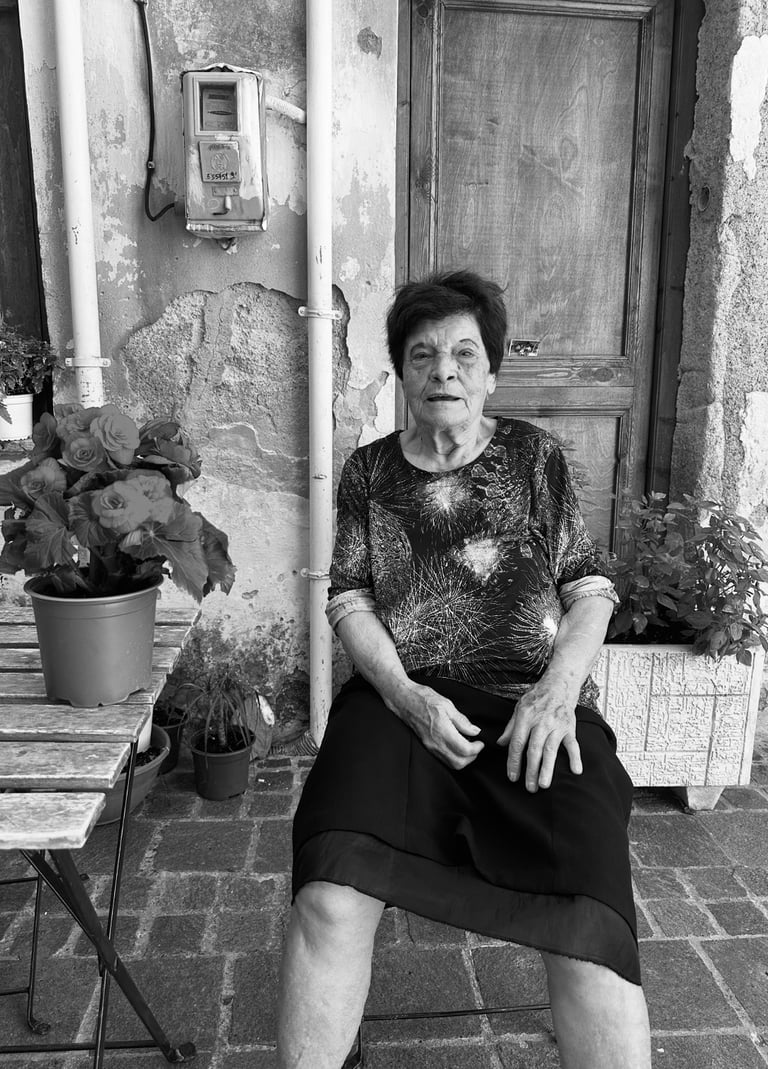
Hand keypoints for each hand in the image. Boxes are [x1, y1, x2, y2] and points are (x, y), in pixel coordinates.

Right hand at [397, 683, 483, 769]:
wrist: (403, 700)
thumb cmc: (423, 698)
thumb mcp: (446, 704)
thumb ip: (461, 720)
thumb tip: (474, 731)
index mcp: (442, 731)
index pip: (464, 750)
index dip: (477, 749)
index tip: (481, 742)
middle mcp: (435, 743)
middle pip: (458, 763)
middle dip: (472, 757)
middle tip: (477, 746)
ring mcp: (430, 746)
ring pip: (451, 764)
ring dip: (463, 759)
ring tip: (468, 746)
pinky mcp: (427, 746)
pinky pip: (443, 759)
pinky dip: (454, 757)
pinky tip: (457, 745)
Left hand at [497, 676, 581, 790]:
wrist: (559, 684)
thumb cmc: (537, 697)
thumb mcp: (518, 708)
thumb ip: (510, 727)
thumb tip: (500, 744)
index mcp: (525, 717)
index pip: (517, 743)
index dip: (514, 761)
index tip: (512, 777)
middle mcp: (541, 722)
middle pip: (534, 749)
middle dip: (530, 770)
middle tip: (529, 788)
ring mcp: (556, 725)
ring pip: (551, 750)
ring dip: (547, 768)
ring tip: (543, 784)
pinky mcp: (569, 727)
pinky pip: (573, 744)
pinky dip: (575, 757)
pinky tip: (576, 771)